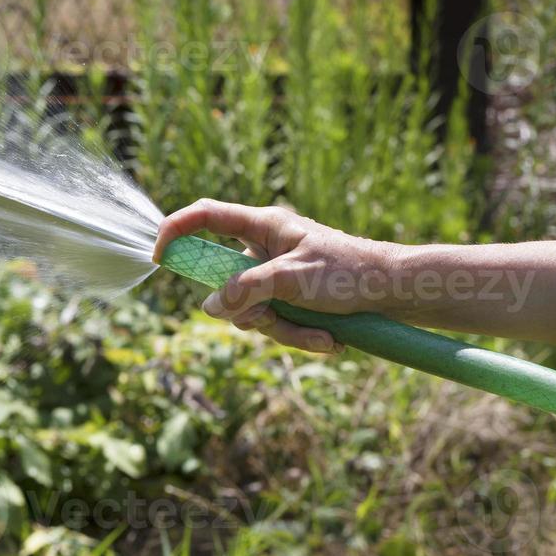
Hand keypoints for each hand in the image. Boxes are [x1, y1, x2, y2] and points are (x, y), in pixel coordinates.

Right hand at [153, 200, 399, 353]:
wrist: (397, 291)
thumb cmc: (351, 273)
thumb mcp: (294, 280)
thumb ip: (247, 290)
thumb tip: (210, 307)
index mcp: (264, 225)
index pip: (205, 216)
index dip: (176, 231)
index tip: (159, 258)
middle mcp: (265, 247)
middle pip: (226, 282)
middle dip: (251, 312)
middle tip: (275, 318)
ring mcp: (276, 274)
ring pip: (251, 310)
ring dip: (284, 330)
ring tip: (321, 335)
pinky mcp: (290, 297)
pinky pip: (276, 322)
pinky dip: (299, 335)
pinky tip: (329, 339)